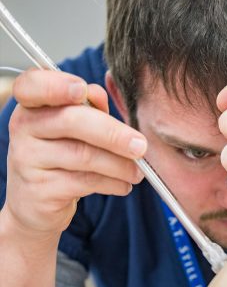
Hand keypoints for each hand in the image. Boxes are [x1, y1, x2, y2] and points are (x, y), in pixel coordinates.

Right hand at [4, 69, 145, 238]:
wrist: (38, 202)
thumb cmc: (63, 155)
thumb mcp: (75, 128)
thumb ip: (88, 108)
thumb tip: (98, 94)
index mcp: (32, 105)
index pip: (32, 85)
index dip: (56, 85)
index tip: (82, 90)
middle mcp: (24, 128)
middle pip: (71, 121)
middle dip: (114, 133)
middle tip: (141, 146)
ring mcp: (27, 159)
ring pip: (83, 155)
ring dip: (120, 164)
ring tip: (137, 172)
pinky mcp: (39, 189)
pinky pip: (84, 182)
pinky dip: (112, 183)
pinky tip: (123, 185)